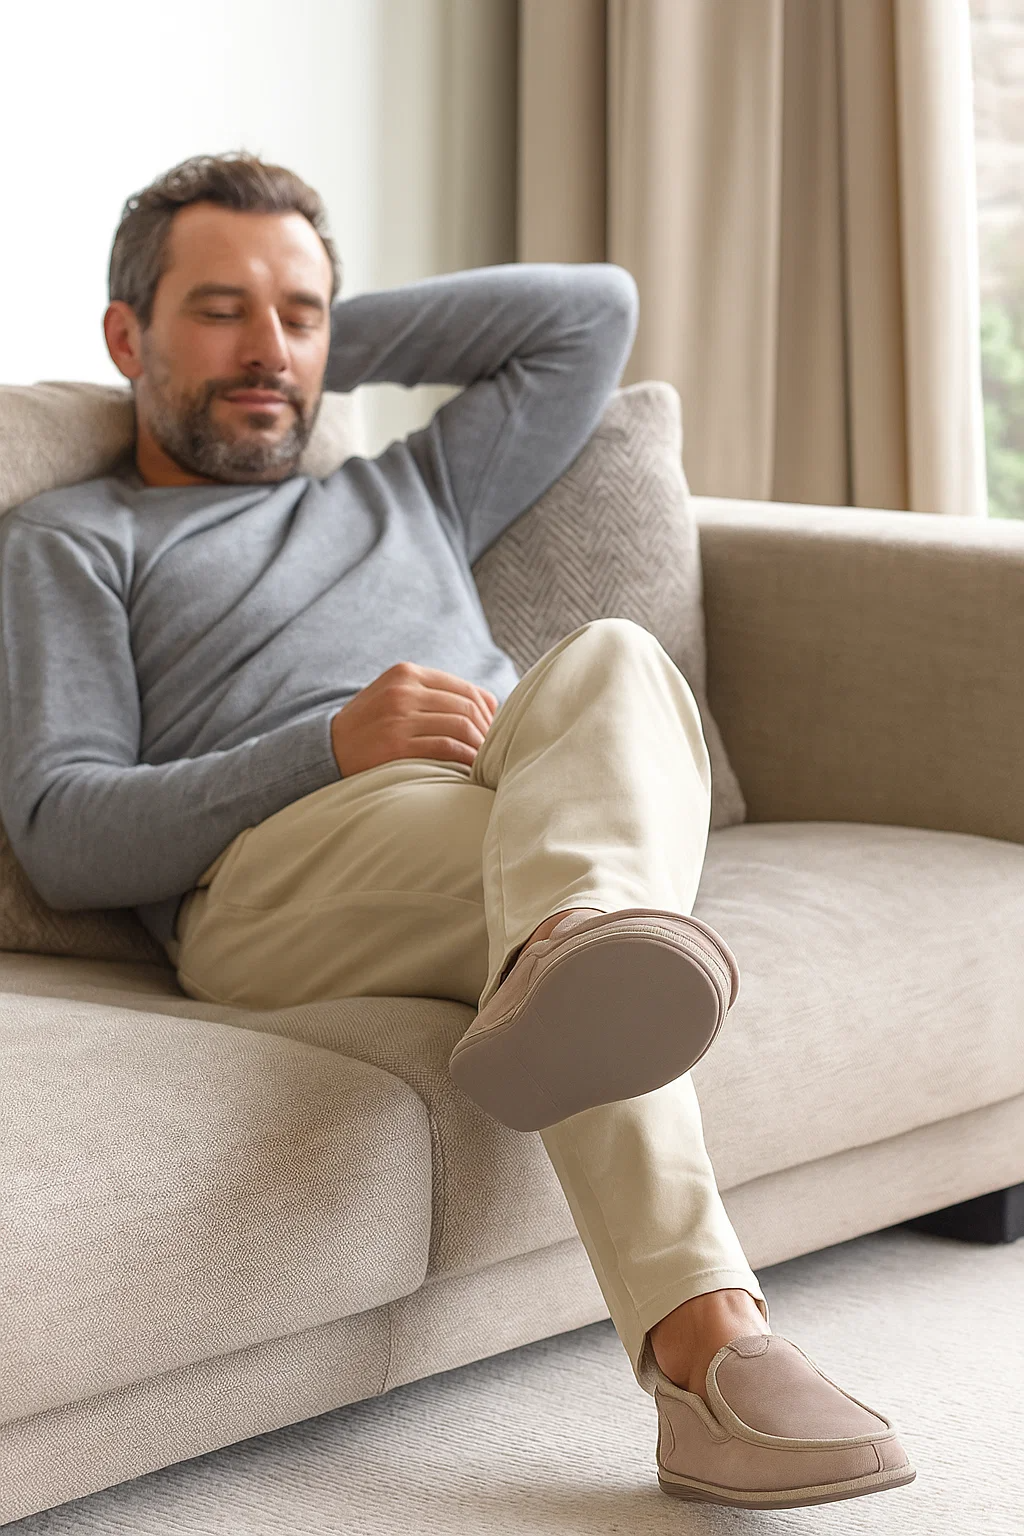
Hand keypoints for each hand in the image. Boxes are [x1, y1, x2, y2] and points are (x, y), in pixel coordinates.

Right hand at [330, 662, 498, 775]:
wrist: (326, 749)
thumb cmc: (371, 727)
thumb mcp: (396, 697)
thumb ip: (434, 696)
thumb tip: (491, 704)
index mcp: (406, 673)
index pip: (465, 689)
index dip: (487, 713)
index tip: (492, 733)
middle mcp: (403, 690)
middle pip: (467, 707)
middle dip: (487, 732)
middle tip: (494, 752)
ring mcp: (399, 717)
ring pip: (461, 727)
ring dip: (480, 747)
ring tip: (484, 763)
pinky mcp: (396, 744)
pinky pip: (447, 748)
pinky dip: (465, 759)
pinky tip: (469, 770)